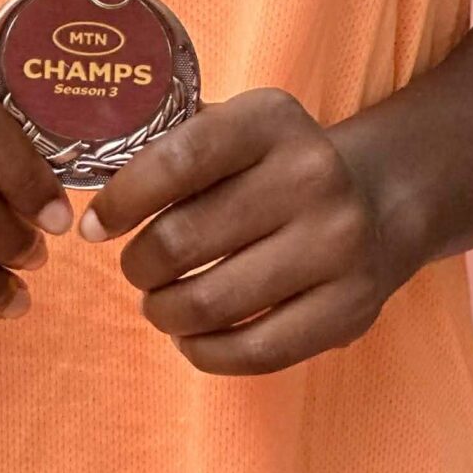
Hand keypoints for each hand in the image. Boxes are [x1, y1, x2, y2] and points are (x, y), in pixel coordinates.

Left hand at [78, 88, 410, 375]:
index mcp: (271, 120)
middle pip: (183, 239)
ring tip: (159, 303)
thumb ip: (176, 143)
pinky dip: (204, 352)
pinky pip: (253, 350)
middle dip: (138, 264)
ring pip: (210, 302)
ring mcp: (336, 246)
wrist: (381, 201)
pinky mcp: (348, 310)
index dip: (122, 199)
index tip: (92, 227)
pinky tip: (192, 336)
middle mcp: (311, 176)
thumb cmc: (277, 165)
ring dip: (164, 311)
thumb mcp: (239, 128)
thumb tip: (94, 184)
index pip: (178, 160)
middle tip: (135, 268)